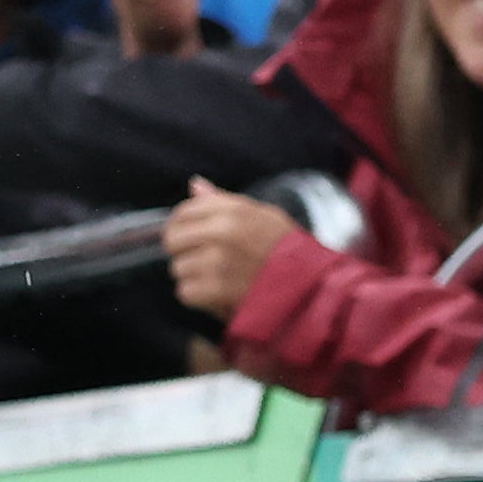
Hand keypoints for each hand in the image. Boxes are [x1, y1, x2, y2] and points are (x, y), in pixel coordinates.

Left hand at [162, 182, 299, 324]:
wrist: (311, 285)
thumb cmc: (287, 250)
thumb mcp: (263, 215)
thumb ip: (223, 201)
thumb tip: (194, 184)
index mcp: (234, 210)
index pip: (183, 212)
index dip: (182, 225)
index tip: (191, 236)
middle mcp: (222, 231)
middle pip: (172, 240)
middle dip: (183, 251)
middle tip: (203, 259)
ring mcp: (217, 261)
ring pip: (178, 268)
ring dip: (193, 276)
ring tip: (220, 277)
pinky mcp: (215, 289)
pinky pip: (185, 292)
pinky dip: (199, 296)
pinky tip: (218, 293)